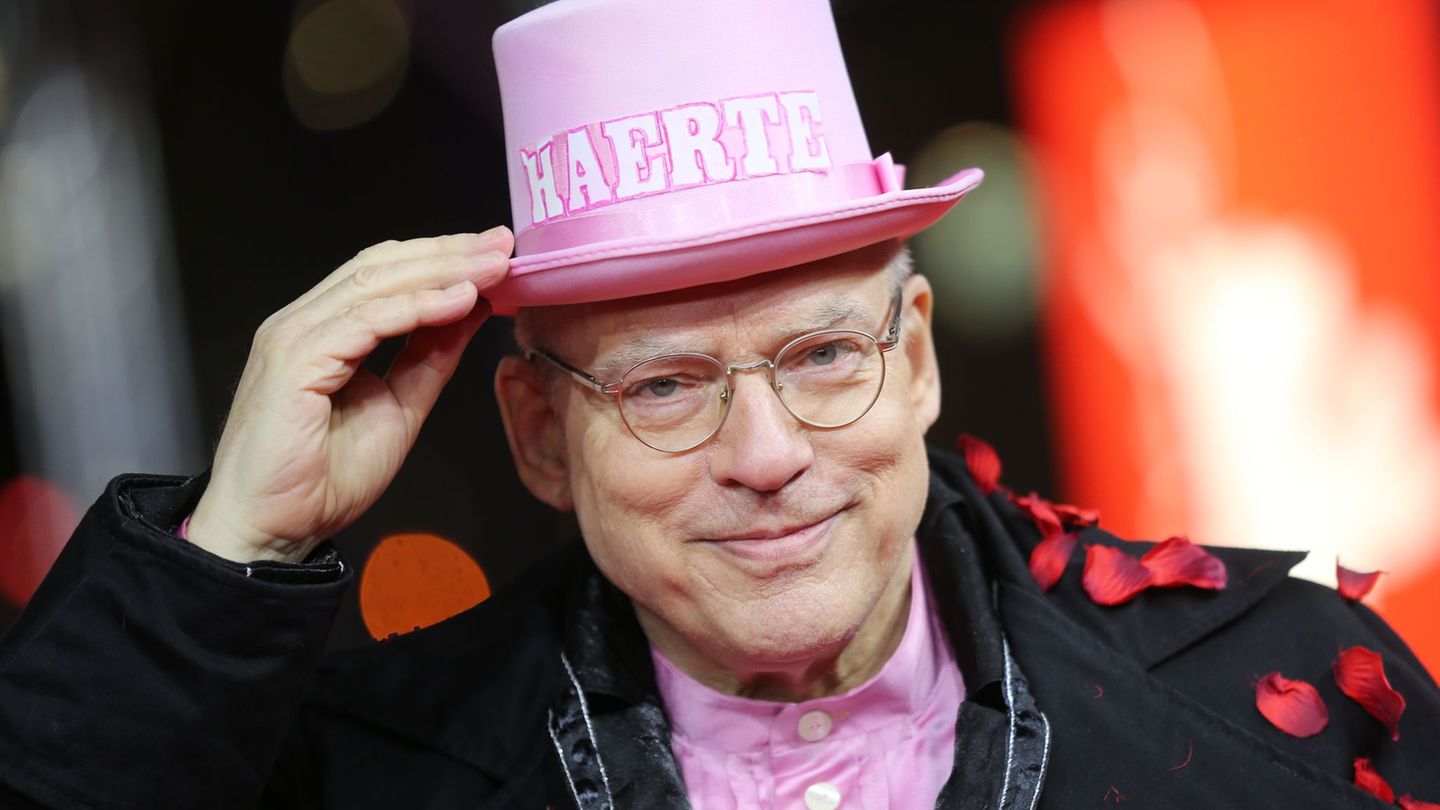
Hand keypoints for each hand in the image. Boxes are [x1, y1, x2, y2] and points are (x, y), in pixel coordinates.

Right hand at [186, 228, 513, 562]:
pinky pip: (364, 322)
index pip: (385, 272)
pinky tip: (459, 300)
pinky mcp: (294, 363)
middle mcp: (303, 322)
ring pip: (375, 284)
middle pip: (381, 266)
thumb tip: (470, 311)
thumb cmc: (321, 479)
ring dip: (440, 270)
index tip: (496, 253)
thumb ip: (429, 358)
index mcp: (323, 328)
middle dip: (448, 251)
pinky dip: (416, 307)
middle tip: (504, 244)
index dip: (440, 256)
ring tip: (492, 266)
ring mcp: (294, 338)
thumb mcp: (399, 407)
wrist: (272, 531)